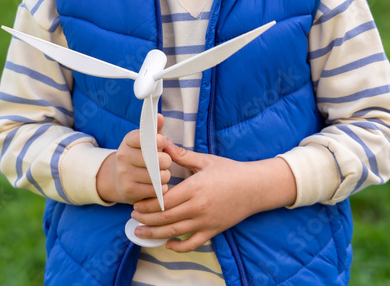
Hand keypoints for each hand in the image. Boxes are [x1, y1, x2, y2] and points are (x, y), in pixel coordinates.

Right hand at [96, 113, 172, 204]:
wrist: (118, 180)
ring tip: (162, 174)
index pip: (139, 137)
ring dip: (165, 176)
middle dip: (166, 161)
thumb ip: (155, 130)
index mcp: (127, 141)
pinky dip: (161, 188)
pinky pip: (155, 190)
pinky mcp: (129, 191)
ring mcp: (124, 175)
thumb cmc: (139, 157)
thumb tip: (160, 116)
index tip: (163, 141)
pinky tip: (158, 185)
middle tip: (166, 162)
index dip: (155, 140)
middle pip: (154, 159)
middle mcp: (123, 157)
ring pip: (157, 176)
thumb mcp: (145, 142)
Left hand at [129, 142, 296, 251]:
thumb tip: (163, 143)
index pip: (164, 200)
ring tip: (140, 232)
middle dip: (146, 218)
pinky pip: (193, 244)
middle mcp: (198, 208)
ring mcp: (205, 222)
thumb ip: (182, 155)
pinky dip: (178, 247)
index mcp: (194, 188)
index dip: (147, 204)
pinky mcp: (213, 231)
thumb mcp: (206, 160)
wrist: (255, 187)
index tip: (136, 202)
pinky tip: (168, 244)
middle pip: (165, 218)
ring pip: (174, 233)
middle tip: (133, 216)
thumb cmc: (230, 171)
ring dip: (155, 233)